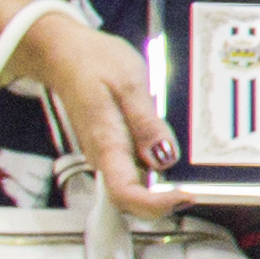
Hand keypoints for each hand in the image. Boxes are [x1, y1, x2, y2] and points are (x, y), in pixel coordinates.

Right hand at [9, 9, 185, 216]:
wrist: (63, 53)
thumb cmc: (92, 62)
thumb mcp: (129, 83)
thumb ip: (146, 123)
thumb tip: (164, 157)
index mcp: (105, 144)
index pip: (125, 194)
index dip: (156, 205)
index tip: (185, 197)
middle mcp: (103, 157)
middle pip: (132, 198)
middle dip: (165, 201)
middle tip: (196, 188)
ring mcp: (106, 155)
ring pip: (135, 186)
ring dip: (162, 187)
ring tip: (190, 175)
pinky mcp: (112, 148)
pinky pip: (135, 169)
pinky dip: (156, 169)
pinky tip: (170, 152)